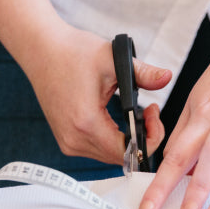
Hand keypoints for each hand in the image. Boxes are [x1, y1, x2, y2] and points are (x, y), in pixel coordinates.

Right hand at [23, 24, 171, 163]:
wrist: (41, 51)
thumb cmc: (73, 52)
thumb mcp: (113, 59)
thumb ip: (144, 73)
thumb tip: (167, 77)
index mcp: (86, 123)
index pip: (128, 151)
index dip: (150, 138)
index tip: (153, 113)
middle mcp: (74, 139)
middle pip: (120, 157)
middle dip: (142, 139)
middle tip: (148, 112)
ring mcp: (68, 142)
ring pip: (110, 156)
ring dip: (128, 140)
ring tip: (136, 113)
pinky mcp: (66, 139)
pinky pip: (97, 150)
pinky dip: (113, 139)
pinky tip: (120, 119)